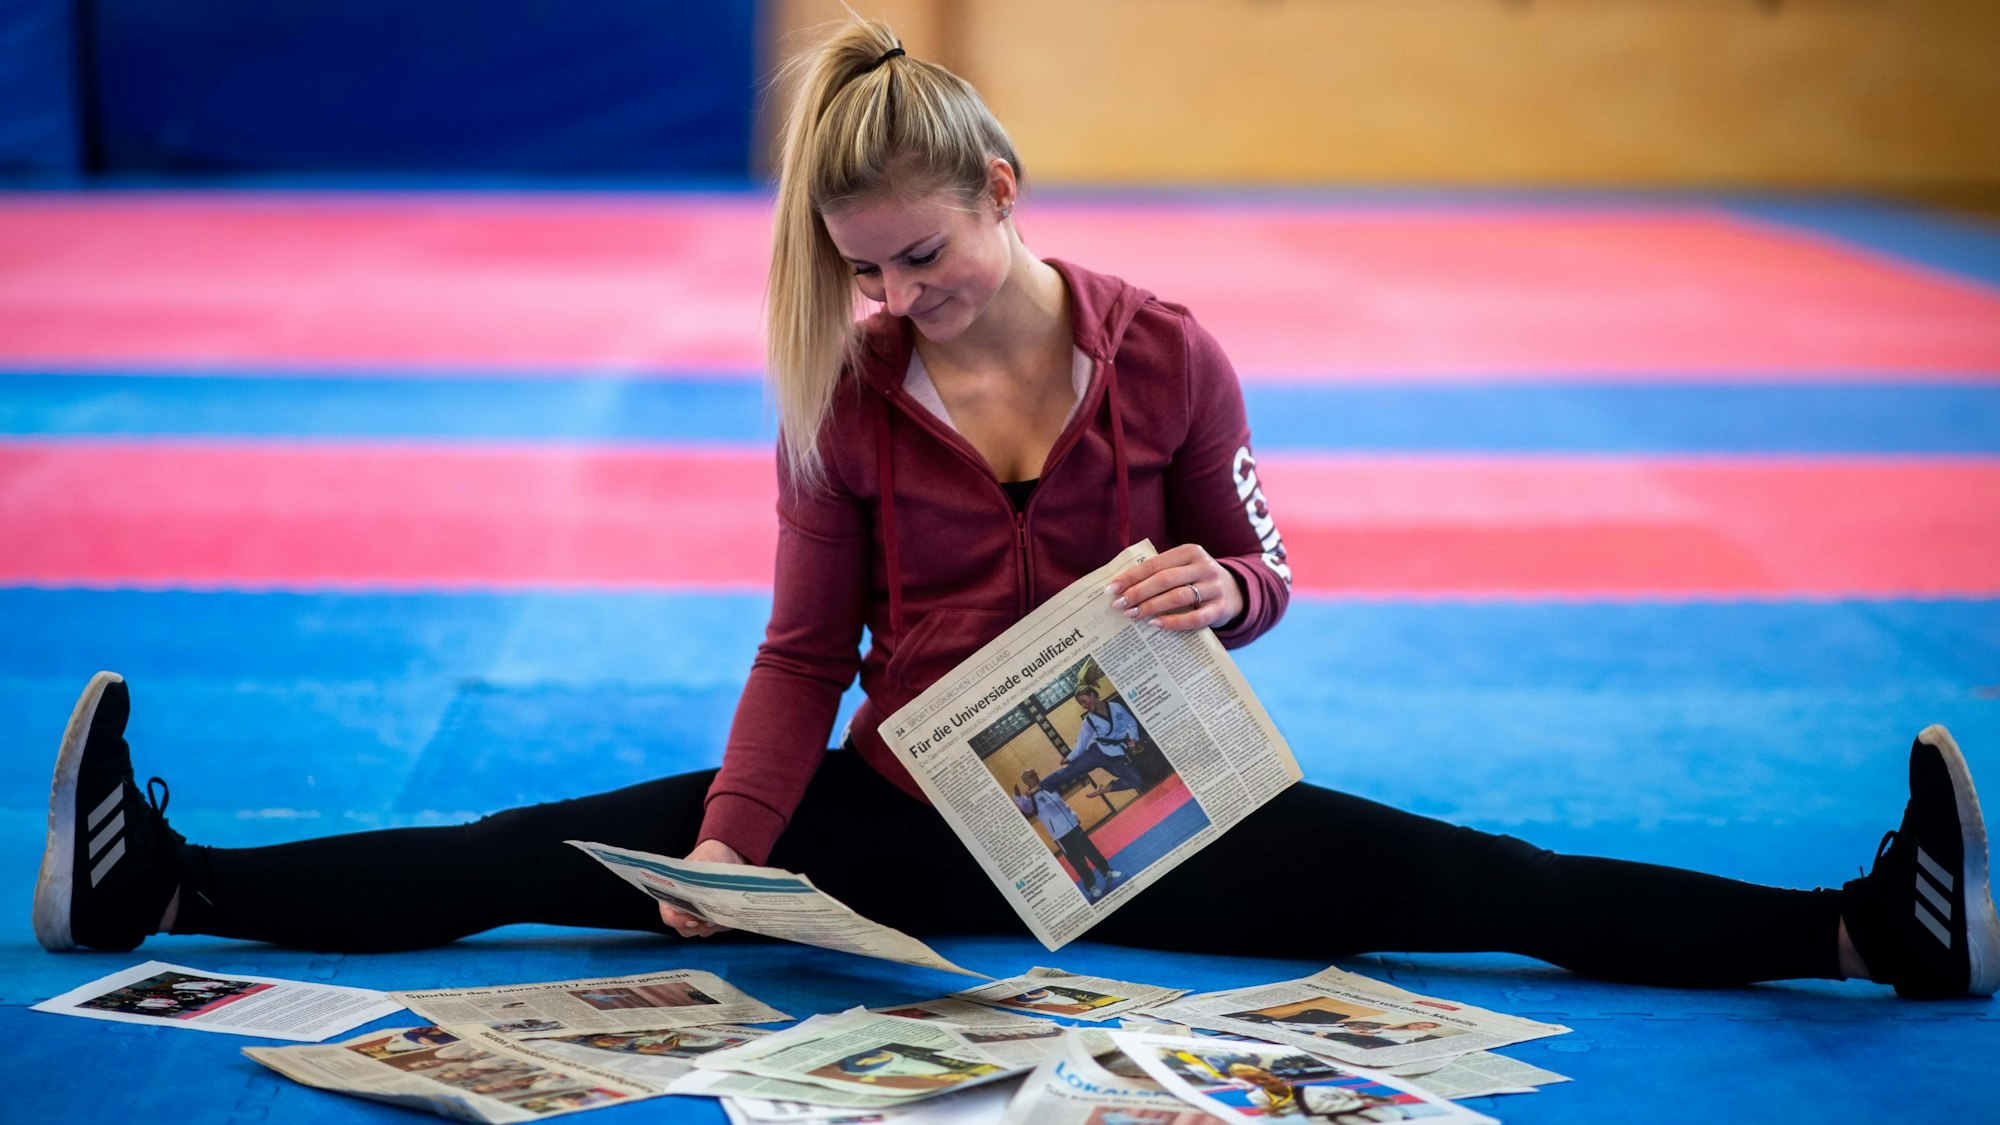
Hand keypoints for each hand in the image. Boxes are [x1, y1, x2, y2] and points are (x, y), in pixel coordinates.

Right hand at [659, 838, 743, 938]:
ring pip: (703, 931)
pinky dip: (725, 924)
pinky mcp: (716, 916)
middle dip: (699, 928)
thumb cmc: (707, 857)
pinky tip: (731, 914)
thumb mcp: (699, 862)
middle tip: (711, 921)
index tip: (693, 920)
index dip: (678, 922)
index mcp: (673, 896)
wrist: (726, 855)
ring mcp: (700, 914)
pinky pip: (719, 928)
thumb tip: (699, 888)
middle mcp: (685, 908)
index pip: (669, 916)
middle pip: (686, 929)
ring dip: (713, 927)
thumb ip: (695, 875)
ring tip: (722, 915)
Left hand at [1106, 544, 1242, 631]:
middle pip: (1165, 579)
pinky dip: (1173, 621)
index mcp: (1190, 551)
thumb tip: (1120, 588)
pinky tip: (1155, 624)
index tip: (1112, 589)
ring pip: (1178, 596)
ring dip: (1151, 606)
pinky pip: (1194, 617)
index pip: (1155, 564)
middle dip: (1138, 592)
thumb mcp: (1182, 568)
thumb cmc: (1196, 580)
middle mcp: (1204, 566)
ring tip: (1132, 614)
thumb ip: (1159, 573)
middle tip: (1119, 605)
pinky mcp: (1220, 608)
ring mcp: (1214, 587)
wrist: (1234, 593)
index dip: (1131, 576)